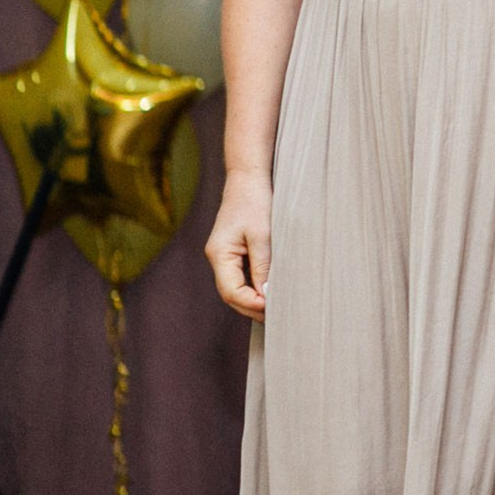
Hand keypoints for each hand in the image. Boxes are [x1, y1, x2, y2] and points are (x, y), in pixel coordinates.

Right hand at [205, 170, 273, 320]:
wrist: (248, 178)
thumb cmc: (256, 202)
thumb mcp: (263, 235)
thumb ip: (263, 265)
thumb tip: (266, 294)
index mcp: (219, 254)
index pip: (230, 291)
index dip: (250, 303)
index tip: (271, 308)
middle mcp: (218, 258)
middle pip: (231, 293)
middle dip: (251, 306)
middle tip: (277, 316)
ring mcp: (224, 255)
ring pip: (235, 286)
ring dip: (253, 298)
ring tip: (276, 307)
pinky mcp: (233, 251)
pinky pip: (241, 275)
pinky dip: (254, 285)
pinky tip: (270, 290)